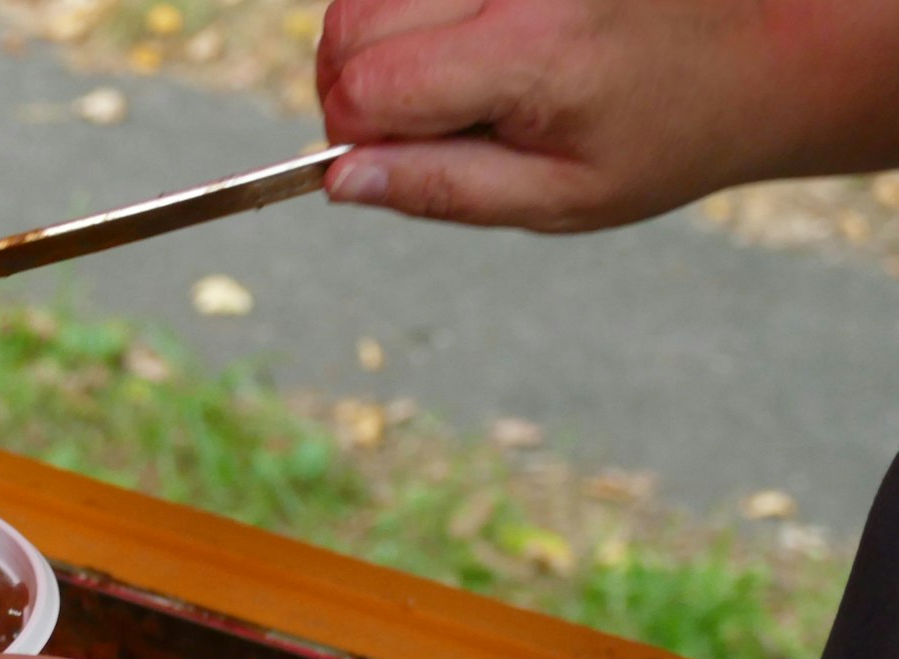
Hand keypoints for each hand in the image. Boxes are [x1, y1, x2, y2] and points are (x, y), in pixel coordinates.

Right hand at [316, 0, 898, 229]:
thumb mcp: (560, 199)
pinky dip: (408, 13)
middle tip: (408, 123)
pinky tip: (453, 45)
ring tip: (437, 81)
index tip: (384, 160)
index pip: (370, 88)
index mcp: (533, 55)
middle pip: (351, 24)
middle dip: (352, 84)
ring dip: (374, 42)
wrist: (757, 52)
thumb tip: (341, 179)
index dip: (353, 134)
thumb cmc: (662, 136)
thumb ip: (443, 189)